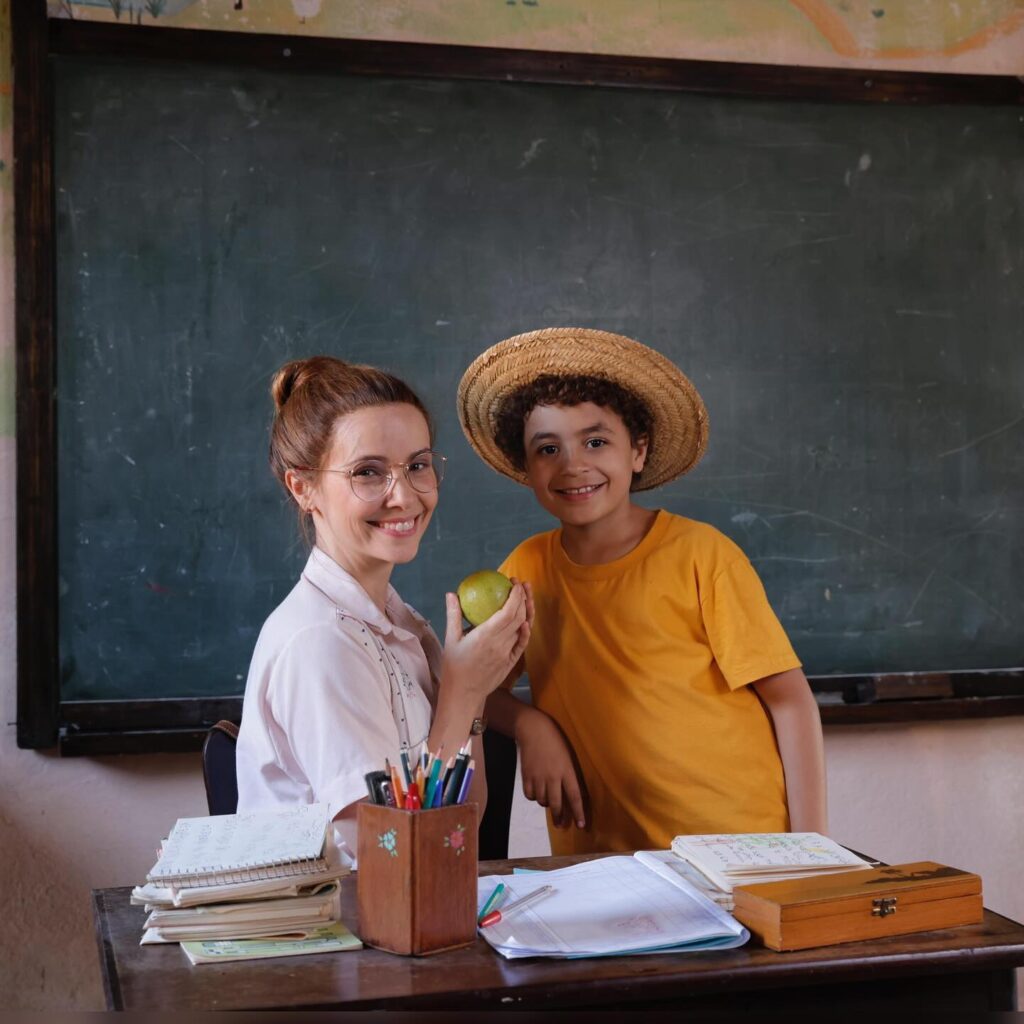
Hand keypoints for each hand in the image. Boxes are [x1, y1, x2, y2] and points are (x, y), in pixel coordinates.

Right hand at [441, 583, 529, 702]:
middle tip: (519, 584)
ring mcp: (507, 653)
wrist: (463, 693)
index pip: (507, 612)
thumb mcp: (450, 639)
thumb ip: (453, 615)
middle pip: (519, 617)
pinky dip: (526, 631)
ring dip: (527, 611)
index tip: (514, 583)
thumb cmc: (454, 666)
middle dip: (523, 598)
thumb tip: (451, 594)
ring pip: (523, 628)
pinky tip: (526, 620)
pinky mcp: (511, 662)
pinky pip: (522, 643)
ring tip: (527, 596)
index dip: (515, 596)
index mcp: (485, 636)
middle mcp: (500, 644)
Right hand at [516, 707, 585, 829]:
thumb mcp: (567, 757)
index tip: (581, 826)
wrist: (533, 729)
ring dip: (546, 804)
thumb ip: (569, 775)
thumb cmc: (555, 740)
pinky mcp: (526, 776)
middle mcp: (553, 776)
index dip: (578, 813)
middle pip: (557, 804)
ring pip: (542, 801)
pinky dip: (534, 797)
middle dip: (559, 817)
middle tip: (561, 825)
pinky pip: (530, 795)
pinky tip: (536, 793)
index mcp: (566, 770)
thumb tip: (573, 794)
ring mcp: (538, 777)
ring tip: (548, 800)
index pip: (575, 796)